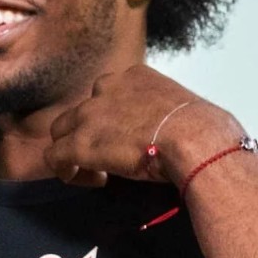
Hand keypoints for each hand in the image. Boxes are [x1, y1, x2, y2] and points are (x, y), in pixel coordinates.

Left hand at [45, 66, 238, 187]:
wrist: (194, 139)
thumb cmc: (203, 128)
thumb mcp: (185, 108)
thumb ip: (171, 114)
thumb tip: (185, 133)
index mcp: (134, 76)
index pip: (108, 94)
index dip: (113, 120)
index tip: (127, 139)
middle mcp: (106, 88)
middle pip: (80, 111)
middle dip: (88, 134)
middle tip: (109, 159)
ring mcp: (90, 115)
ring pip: (61, 132)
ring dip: (73, 152)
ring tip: (97, 173)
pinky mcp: (79, 143)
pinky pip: (54, 157)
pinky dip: (67, 171)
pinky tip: (90, 181)